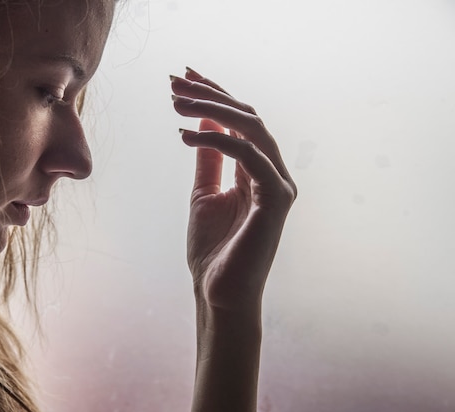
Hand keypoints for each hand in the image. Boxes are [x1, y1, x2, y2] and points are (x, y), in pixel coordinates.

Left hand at [171, 67, 296, 314]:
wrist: (218, 292)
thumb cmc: (214, 248)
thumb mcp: (204, 193)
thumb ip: (208, 158)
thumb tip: (198, 123)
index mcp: (258, 171)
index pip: (240, 121)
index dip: (215, 95)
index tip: (184, 77)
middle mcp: (273, 172)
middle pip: (248, 116)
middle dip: (211, 93)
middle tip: (175, 80)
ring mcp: (278, 184)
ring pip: (252, 128)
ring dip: (212, 108)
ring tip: (176, 100)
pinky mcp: (276, 199)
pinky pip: (248, 155)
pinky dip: (217, 139)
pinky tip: (185, 134)